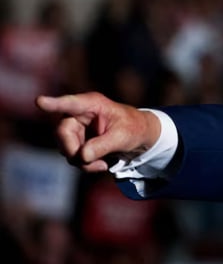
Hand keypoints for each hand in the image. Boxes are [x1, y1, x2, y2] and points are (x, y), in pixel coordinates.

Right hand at [35, 92, 160, 171]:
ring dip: (82, 162)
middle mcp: (79, 114)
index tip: (40, 101)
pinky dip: (84, 164)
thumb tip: (81, 156)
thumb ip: (103, 145)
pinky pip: (72, 156)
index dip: (54, 103)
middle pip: (63, 133)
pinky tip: (100, 164)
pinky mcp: (76, 141)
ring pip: (66, 149)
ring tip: (102, 164)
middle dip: (74, 151)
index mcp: (93, 104)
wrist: (139, 136)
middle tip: (92, 163)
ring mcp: (76, 128)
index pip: (71, 104)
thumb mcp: (123, 136)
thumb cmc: (134, 128)